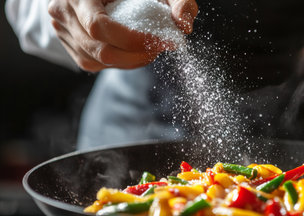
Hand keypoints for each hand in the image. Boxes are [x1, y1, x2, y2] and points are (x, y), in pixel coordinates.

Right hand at [48, 0, 197, 71]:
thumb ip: (178, 0)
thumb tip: (184, 27)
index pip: (100, 27)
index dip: (135, 41)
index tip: (164, 42)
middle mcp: (63, 10)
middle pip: (100, 49)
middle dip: (136, 55)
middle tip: (159, 48)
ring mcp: (61, 28)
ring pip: (96, 60)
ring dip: (129, 61)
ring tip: (149, 49)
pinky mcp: (67, 42)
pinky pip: (92, 63)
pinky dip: (117, 62)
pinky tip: (132, 52)